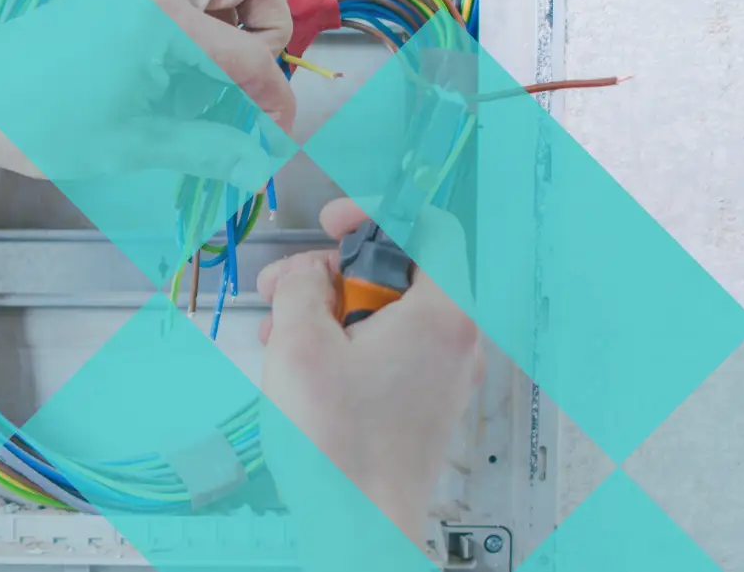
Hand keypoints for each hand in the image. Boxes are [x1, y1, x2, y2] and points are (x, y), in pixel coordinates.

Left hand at [0, 0, 295, 184]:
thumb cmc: (40, 124)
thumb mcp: (135, 145)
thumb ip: (211, 148)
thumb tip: (263, 163)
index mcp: (161, 17)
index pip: (253, 52)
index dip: (277, 99)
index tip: (278, 134)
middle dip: (268, 30)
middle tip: (248, 82)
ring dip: (238, 26)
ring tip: (214, 84)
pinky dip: (206, 26)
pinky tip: (181, 75)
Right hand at [256, 198, 485, 547]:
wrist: (359, 531)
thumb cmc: (342, 454)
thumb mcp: (300, 345)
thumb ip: (301, 285)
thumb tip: (306, 273)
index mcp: (445, 313)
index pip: (430, 225)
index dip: (375, 212)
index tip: (334, 225)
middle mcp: (458, 339)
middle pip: (402, 269)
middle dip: (337, 269)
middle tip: (291, 284)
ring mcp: (447, 372)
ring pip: (391, 310)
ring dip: (335, 308)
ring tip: (285, 330)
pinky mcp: (429, 399)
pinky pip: (393, 346)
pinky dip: (352, 341)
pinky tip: (308, 361)